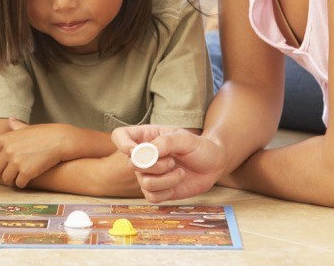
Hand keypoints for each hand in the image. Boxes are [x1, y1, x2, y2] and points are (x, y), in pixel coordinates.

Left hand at [0, 119, 68, 188]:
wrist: (60, 140)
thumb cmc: (46, 133)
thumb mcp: (29, 129)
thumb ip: (18, 127)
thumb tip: (11, 120)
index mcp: (7, 138)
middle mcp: (9, 149)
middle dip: (0, 175)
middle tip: (6, 178)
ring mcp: (16, 161)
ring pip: (6, 179)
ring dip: (11, 182)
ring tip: (18, 179)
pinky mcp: (26, 171)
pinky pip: (19, 184)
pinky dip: (22, 185)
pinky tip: (28, 181)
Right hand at [112, 125, 227, 202]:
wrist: (213, 165)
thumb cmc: (199, 147)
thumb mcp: (185, 138)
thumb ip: (166, 142)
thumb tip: (148, 152)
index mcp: (146, 137)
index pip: (119, 137)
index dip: (123, 145)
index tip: (137, 151)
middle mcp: (143, 156)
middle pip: (131, 164)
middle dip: (154, 166)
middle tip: (171, 161)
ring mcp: (148, 174)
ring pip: (144, 182)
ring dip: (166, 179)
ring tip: (179, 171)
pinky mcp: (156, 190)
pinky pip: (151, 196)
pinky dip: (167, 191)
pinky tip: (177, 181)